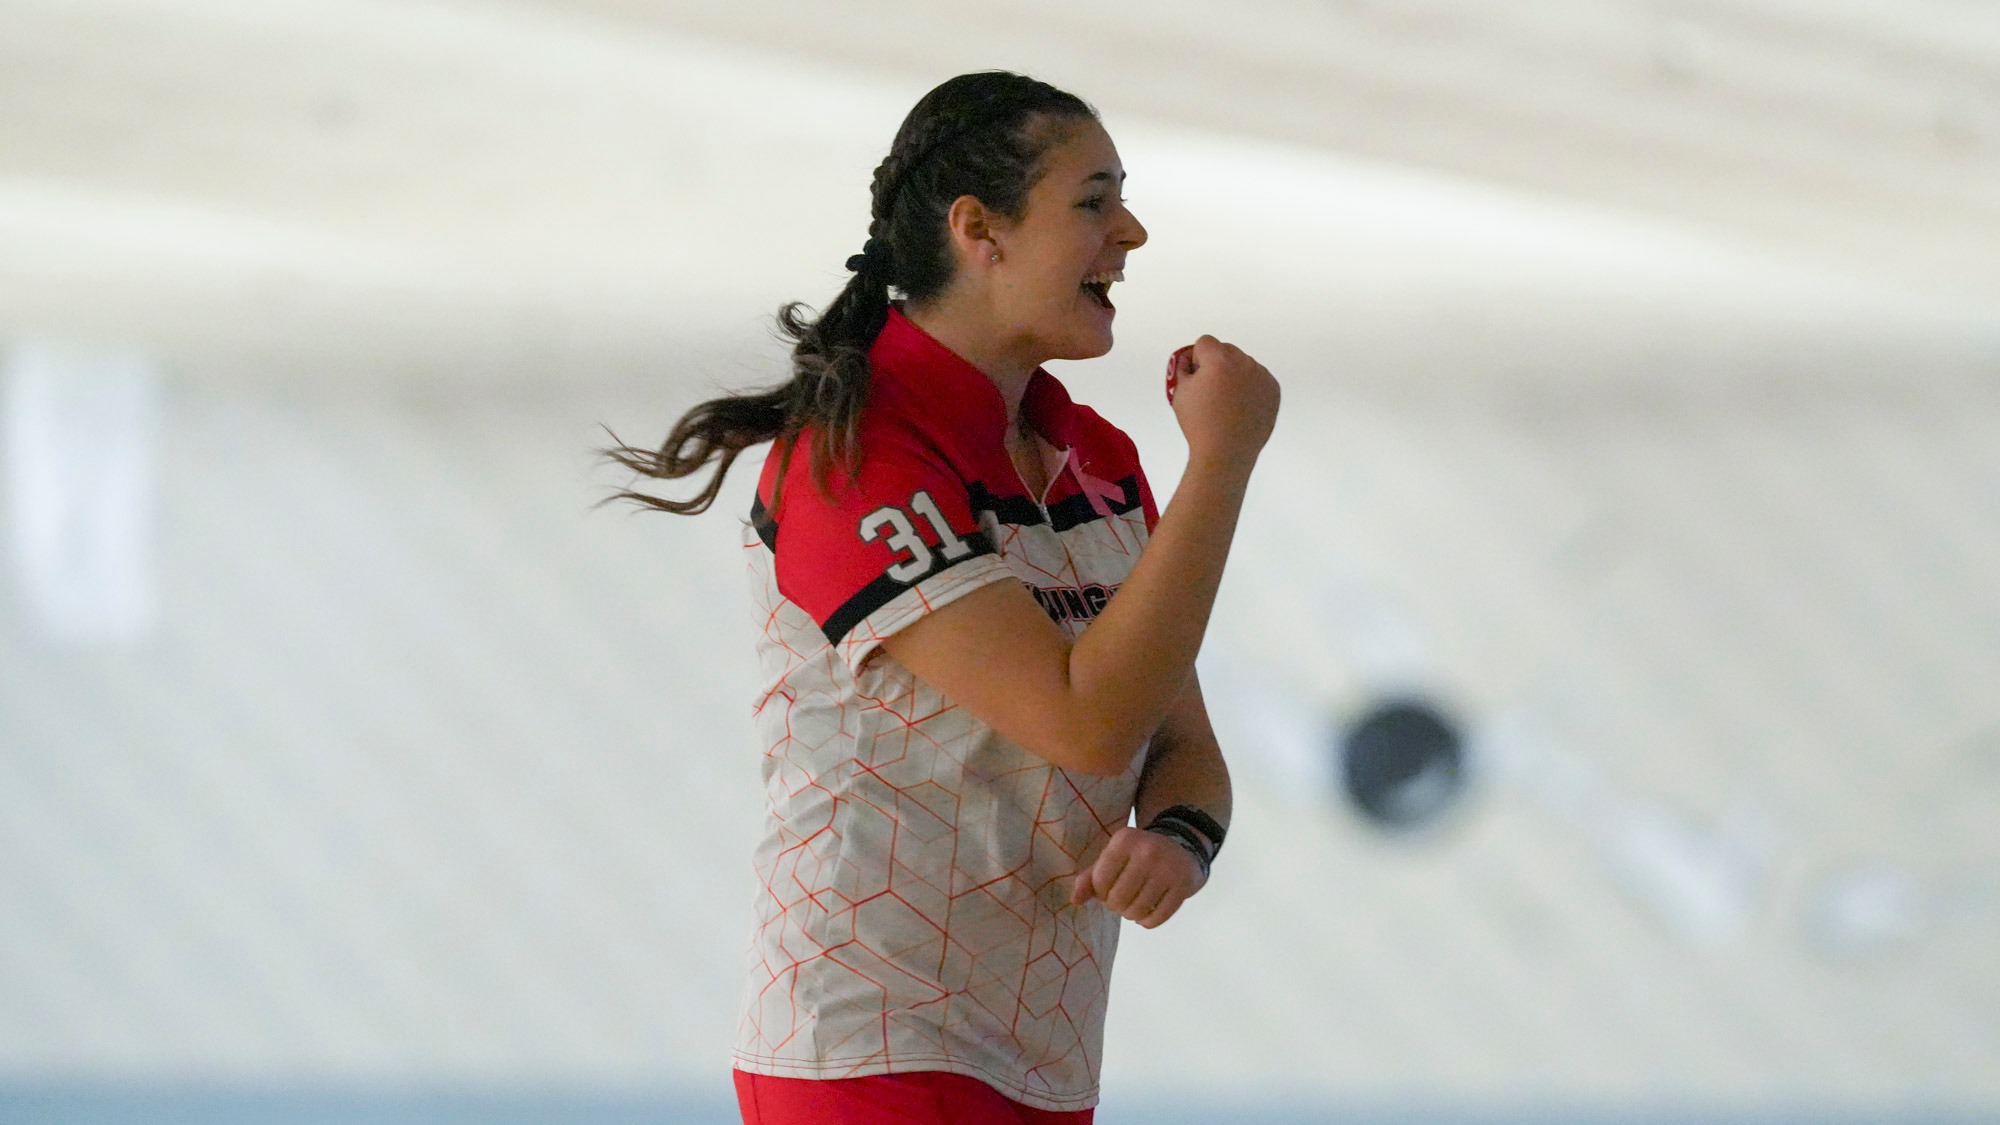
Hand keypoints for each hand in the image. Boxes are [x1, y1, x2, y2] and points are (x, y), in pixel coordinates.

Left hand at [1069, 825, 1206, 928]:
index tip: (1109, 889)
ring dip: (1131, 915)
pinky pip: (1157, 918)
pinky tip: (1148, 912)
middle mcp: (1147, 851)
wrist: (1182, 846)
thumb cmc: (1139, 855)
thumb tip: (1075, 900)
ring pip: (1137, 911)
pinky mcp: (1184, 886)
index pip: (1100, 880)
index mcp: (1124, 840)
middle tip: (1123, 900)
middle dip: (1116, 906)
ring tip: (1135, 905)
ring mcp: (1168, 869)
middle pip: (1118, 899)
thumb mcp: (1114, 857)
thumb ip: (1090, 877)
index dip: (1101, 892)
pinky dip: (1147, 922)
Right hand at [1169, 335, 1279, 467]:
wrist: (1226, 453)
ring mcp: (1261, 376)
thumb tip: (1189, 358)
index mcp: (1219, 361)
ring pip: (1244, 363)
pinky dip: (1250, 387)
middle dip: (1217, 363)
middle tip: (1211, 390)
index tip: (1197, 378)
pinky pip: (1258, 378)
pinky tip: (1240, 407)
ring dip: (1234, 374)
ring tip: (1227, 402)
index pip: (1205, 342)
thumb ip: (1182, 367)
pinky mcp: (1273, 389)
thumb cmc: (1199, 424)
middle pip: (1226, 349)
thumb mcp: (1179, 392)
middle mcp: (1244, 363)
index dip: (1197, 358)